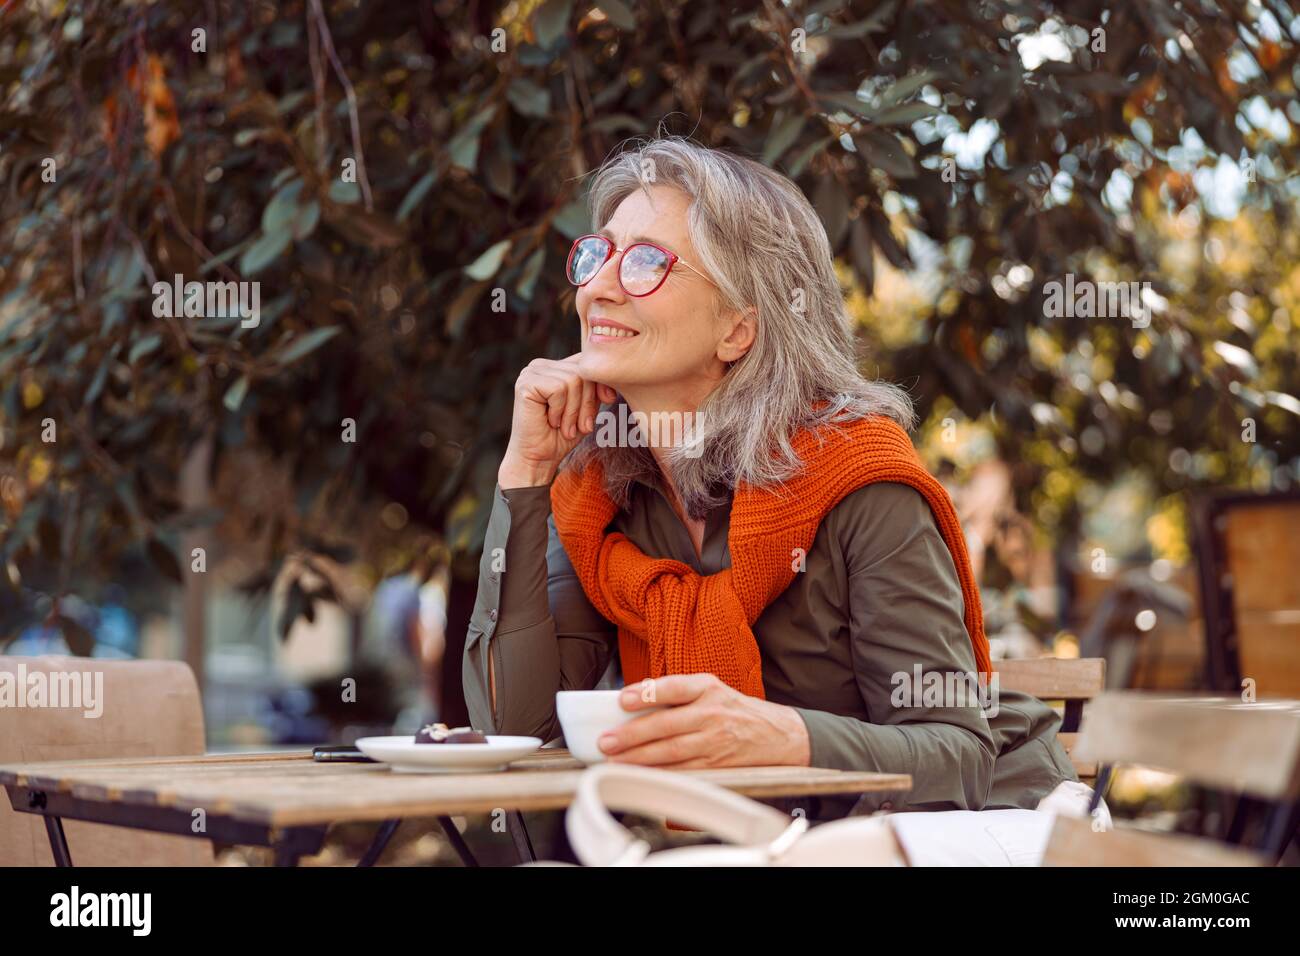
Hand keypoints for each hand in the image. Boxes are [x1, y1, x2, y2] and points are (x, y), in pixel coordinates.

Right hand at [499, 353, 616, 486]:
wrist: (538, 459)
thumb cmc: (561, 436)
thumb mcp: (586, 408)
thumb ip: (596, 389)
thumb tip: (610, 376)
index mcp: (554, 367)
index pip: (586, 362)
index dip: (600, 382)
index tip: (608, 401)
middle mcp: (541, 365)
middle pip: (582, 372)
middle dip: (587, 402)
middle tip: (580, 426)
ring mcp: (530, 373)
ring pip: (573, 380)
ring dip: (574, 410)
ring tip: (565, 427)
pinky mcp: (525, 383)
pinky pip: (559, 389)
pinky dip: (561, 410)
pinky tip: (551, 422)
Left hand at [598, 674, 811, 767]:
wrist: (780, 735)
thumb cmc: (736, 711)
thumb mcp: (712, 690)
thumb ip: (678, 693)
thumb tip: (636, 699)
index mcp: (708, 688)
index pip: (675, 687)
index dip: (647, 693)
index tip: (623, 699)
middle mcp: (712, 713)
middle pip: (667, 725)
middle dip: (633, 735)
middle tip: (607, 742)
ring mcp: (716, 742)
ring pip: (672, 752)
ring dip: (640, 759)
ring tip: (615, 761)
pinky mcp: (719, 766)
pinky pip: (684, 772)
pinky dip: (661, 776)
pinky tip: (642, 777)